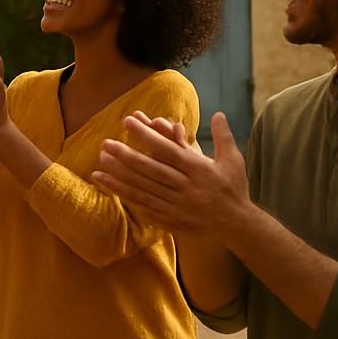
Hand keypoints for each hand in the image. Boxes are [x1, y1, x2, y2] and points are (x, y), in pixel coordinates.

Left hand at [92, 112, 251, 235]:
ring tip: (98, 166)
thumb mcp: (234, 161)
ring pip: (144, 190)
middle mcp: (186, 188)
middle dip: (126, 157)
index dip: (147, 135)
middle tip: (105, 144)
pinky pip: (145, 206)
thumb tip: (219, 113)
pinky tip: (110, 186)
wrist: (238, 225)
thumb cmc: (234, 188)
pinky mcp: (171, 219)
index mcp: (200, 171)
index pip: (168, 150)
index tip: (128, 122)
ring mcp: (177, 206)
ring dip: (119, 178)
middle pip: (151, 170)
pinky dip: (127, 196)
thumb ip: (223, 137)